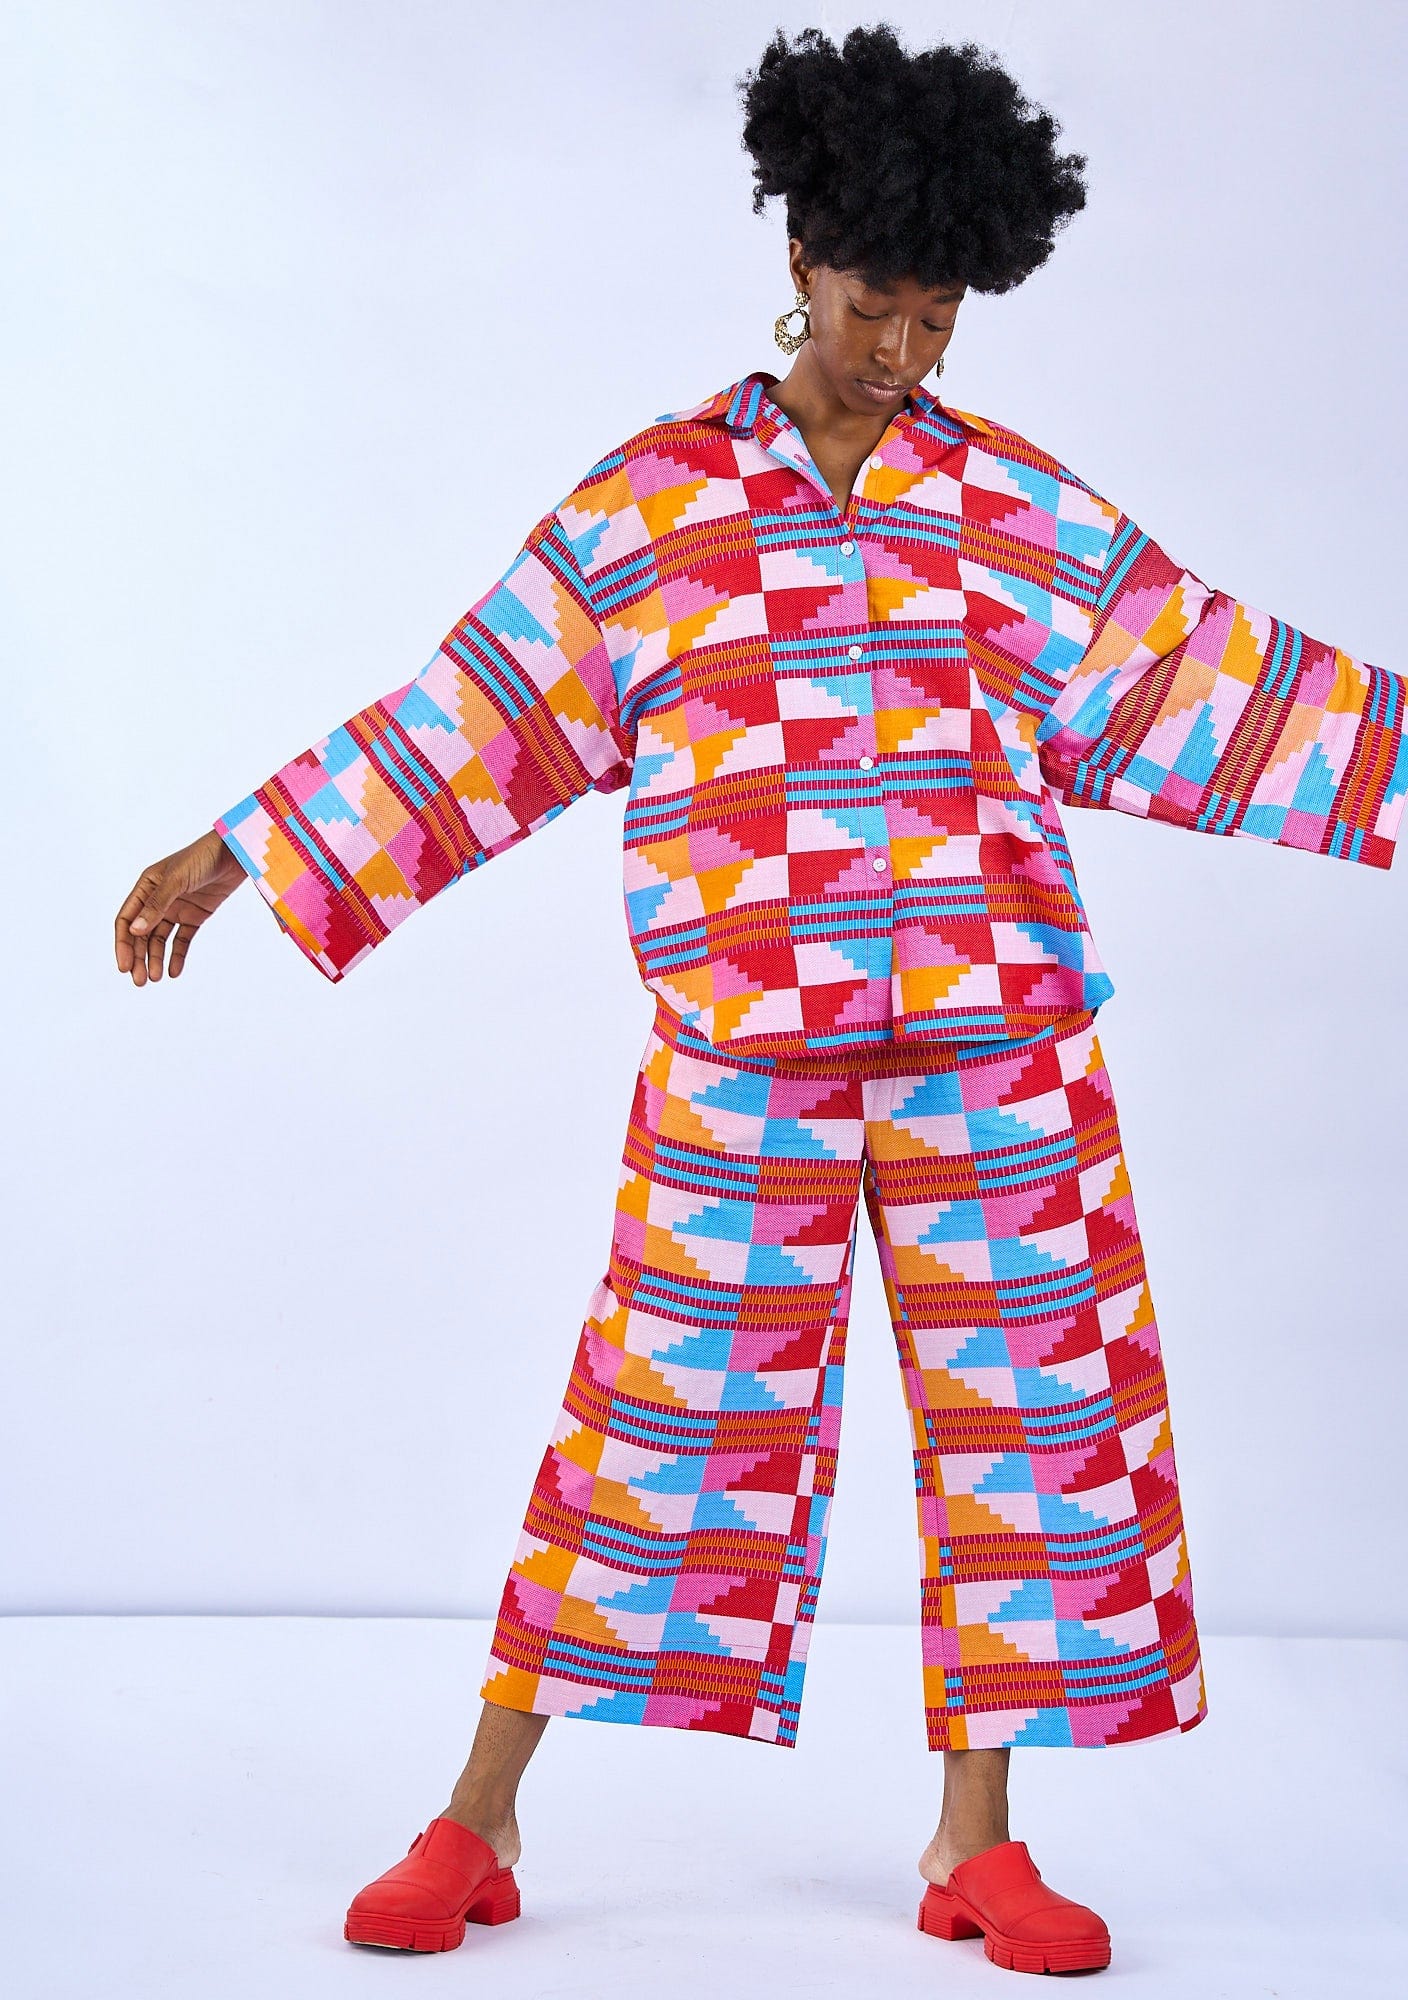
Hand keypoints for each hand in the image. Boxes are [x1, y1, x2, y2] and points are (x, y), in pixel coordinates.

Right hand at [114, 829, 250, 986]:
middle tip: (139, 981)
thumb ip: (157, 905)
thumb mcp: (177, 880)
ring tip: (156, 979)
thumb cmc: (201, 859)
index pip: (126, 920)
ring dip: (156, 959)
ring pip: (160, 940)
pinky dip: (177, 955)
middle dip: (139, 957)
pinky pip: (182, 940)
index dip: (123, 944)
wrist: (235, 854)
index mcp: (145, 887)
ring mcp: (176, 908)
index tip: (124, 966)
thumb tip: (135, 931)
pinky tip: (174, 972)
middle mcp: (157, 899)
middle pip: (141, 934)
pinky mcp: (195, 916)